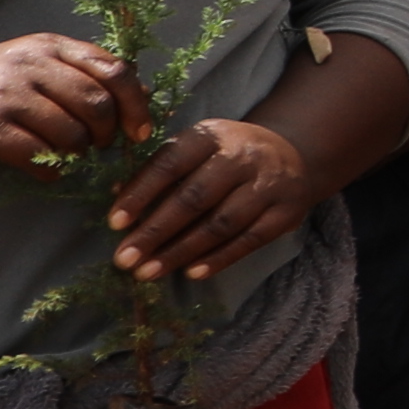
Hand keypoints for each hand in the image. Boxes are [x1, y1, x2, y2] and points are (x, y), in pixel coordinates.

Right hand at [0, 31, 142, 170]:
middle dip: (107, 134)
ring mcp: (5, 95)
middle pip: (97, 105)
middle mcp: (28, 65)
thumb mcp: (30, 63)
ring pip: (71, 134)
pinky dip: (51, 170)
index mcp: (47, 45)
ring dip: (77, 154)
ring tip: (67, 156)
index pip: (113, 71)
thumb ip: (78, 72)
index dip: (137, 105)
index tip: (140, 131)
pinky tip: (46, 169)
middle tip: (98, 148)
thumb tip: (141, 94)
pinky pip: (38, 156)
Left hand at [105, 114, 320, 285]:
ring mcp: (269, 185)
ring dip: (181, 251)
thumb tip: (116, 196)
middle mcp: (242, 157)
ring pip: (221, 224)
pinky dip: (219, 259)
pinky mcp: (286, 212)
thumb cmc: (226, 155)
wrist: (293, 153)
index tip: (115, 224)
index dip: (141, 194)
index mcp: (211, 136)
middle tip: (125, 260)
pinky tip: (192, 273)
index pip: (170, 164)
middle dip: (156, 232)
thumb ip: (159, 169)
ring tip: (148, 273)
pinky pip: (249, 240)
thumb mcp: (195, 148)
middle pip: (195, 198)